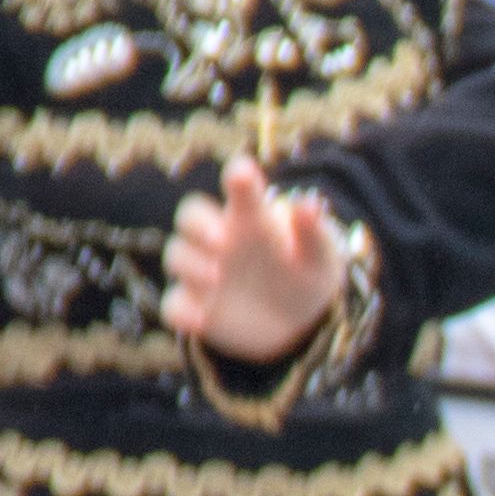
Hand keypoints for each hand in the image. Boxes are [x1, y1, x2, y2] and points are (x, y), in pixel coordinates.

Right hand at [159, 160, 348, 360]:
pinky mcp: (196, 307)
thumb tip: (309, 204)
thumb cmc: (305, 275)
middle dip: (198, 224)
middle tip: (222, 240)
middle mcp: (219, 240)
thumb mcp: (319, 258)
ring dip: (191, 264)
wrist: (297, 323)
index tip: (243, 172)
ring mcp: (202, 273)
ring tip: (216, 276)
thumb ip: (313, 233)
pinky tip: (200, 320)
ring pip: (177, 256)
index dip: (239, 180)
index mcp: (251, 220)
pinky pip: (175, 306)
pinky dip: (181, 311)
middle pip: (190, 217)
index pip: (239, 191)